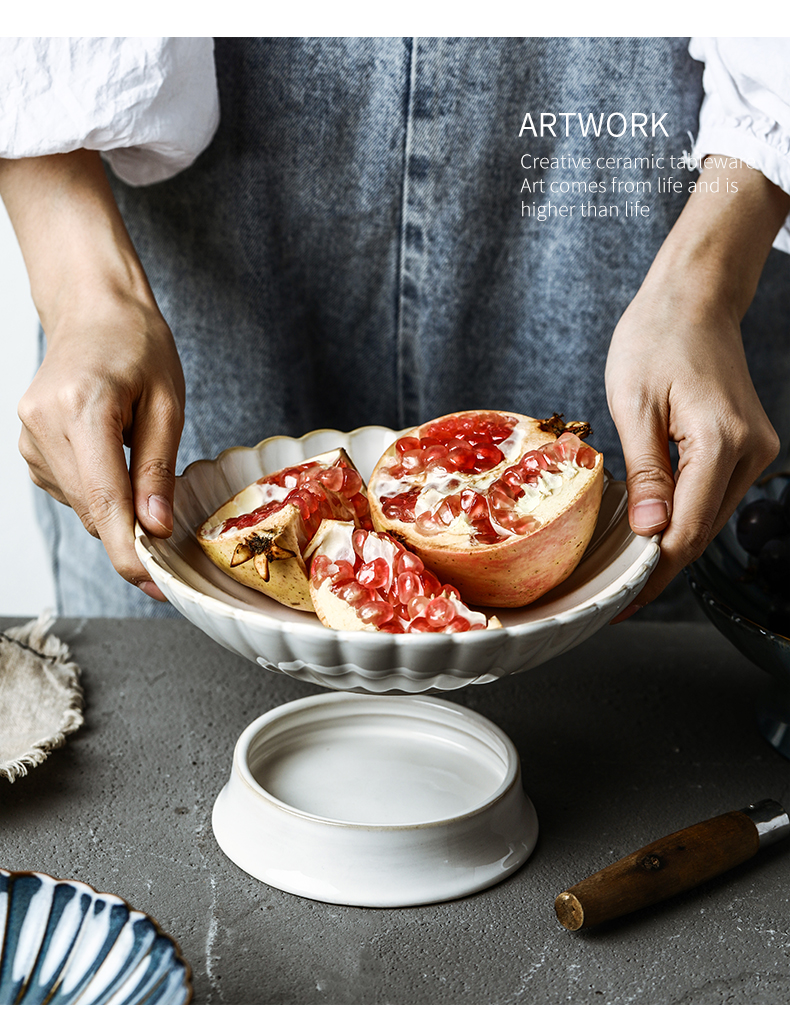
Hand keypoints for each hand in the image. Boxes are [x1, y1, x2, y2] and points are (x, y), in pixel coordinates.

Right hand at [0, 150, 184, 599]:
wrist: (92, 309)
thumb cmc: (137, 345)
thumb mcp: (167, 403)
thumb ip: (158, 469)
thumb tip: (155, 529)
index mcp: (81, 408)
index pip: (104, 500)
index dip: (130, 551)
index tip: (154, 585)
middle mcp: (43, 425)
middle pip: (92, 510)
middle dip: (132, 538)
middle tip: (170, 548)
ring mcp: (29, 436)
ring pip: (82, 506)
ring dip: (119, 511)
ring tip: (144, 472)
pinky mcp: (30, 446)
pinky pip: (73, 491)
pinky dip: (101, 493)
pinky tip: (117, 461)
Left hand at [605, 158, 788, 615]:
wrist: (694, 297)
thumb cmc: (655, 339)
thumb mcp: (634, 407)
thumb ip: (645, 475)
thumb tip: (649, 534)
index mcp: (720, 443)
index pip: (687, 533)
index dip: (652, 575)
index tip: (621, 604)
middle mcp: (750, 452)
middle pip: (702, 532)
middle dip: (657, 565)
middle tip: (612, 594)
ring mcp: (755, 450)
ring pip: (709, 518)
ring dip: (669, 541)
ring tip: (623, 565)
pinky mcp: (748, 446)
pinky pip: (713, 495)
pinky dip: (682, 514)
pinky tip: (649, 524)